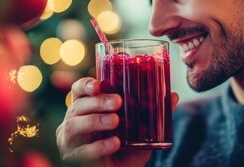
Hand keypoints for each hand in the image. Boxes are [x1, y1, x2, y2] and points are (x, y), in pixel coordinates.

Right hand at [56, 77, 178, 166]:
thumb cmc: (125, 150)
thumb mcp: (141, 131)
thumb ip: (154, 114)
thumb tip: (173, 95)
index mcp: (87, 109)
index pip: (79, 91)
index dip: (86, 85)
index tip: (99, 83)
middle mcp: (74, 122)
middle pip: (77, 106)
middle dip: (97, 102)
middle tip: (118, 102)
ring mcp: (70, 142)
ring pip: (74, 126)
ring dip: (95, 120)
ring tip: (116, 121)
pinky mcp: (73, 159)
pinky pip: (82, 151)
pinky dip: (99, 145)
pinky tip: (115, 143)